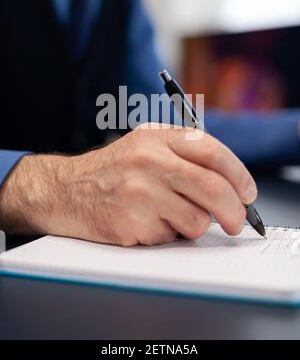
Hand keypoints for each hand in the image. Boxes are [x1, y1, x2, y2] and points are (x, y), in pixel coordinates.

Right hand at [0, 125, 256, 245]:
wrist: (65, 189)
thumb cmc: (112, 170)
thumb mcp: (146, 146)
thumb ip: (185, 157)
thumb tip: (231, 187)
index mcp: (157, 138)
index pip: (213, 153)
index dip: (238, 175)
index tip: (247, 193)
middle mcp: (148, 160)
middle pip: (213, 188)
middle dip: (234, 211)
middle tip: (237, 222)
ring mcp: (139, 191)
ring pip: (197, 220)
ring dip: (191, 224)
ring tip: (167, 215)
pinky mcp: (130, 221)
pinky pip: (169, 237)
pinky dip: (164, 234)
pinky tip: (142, 221)